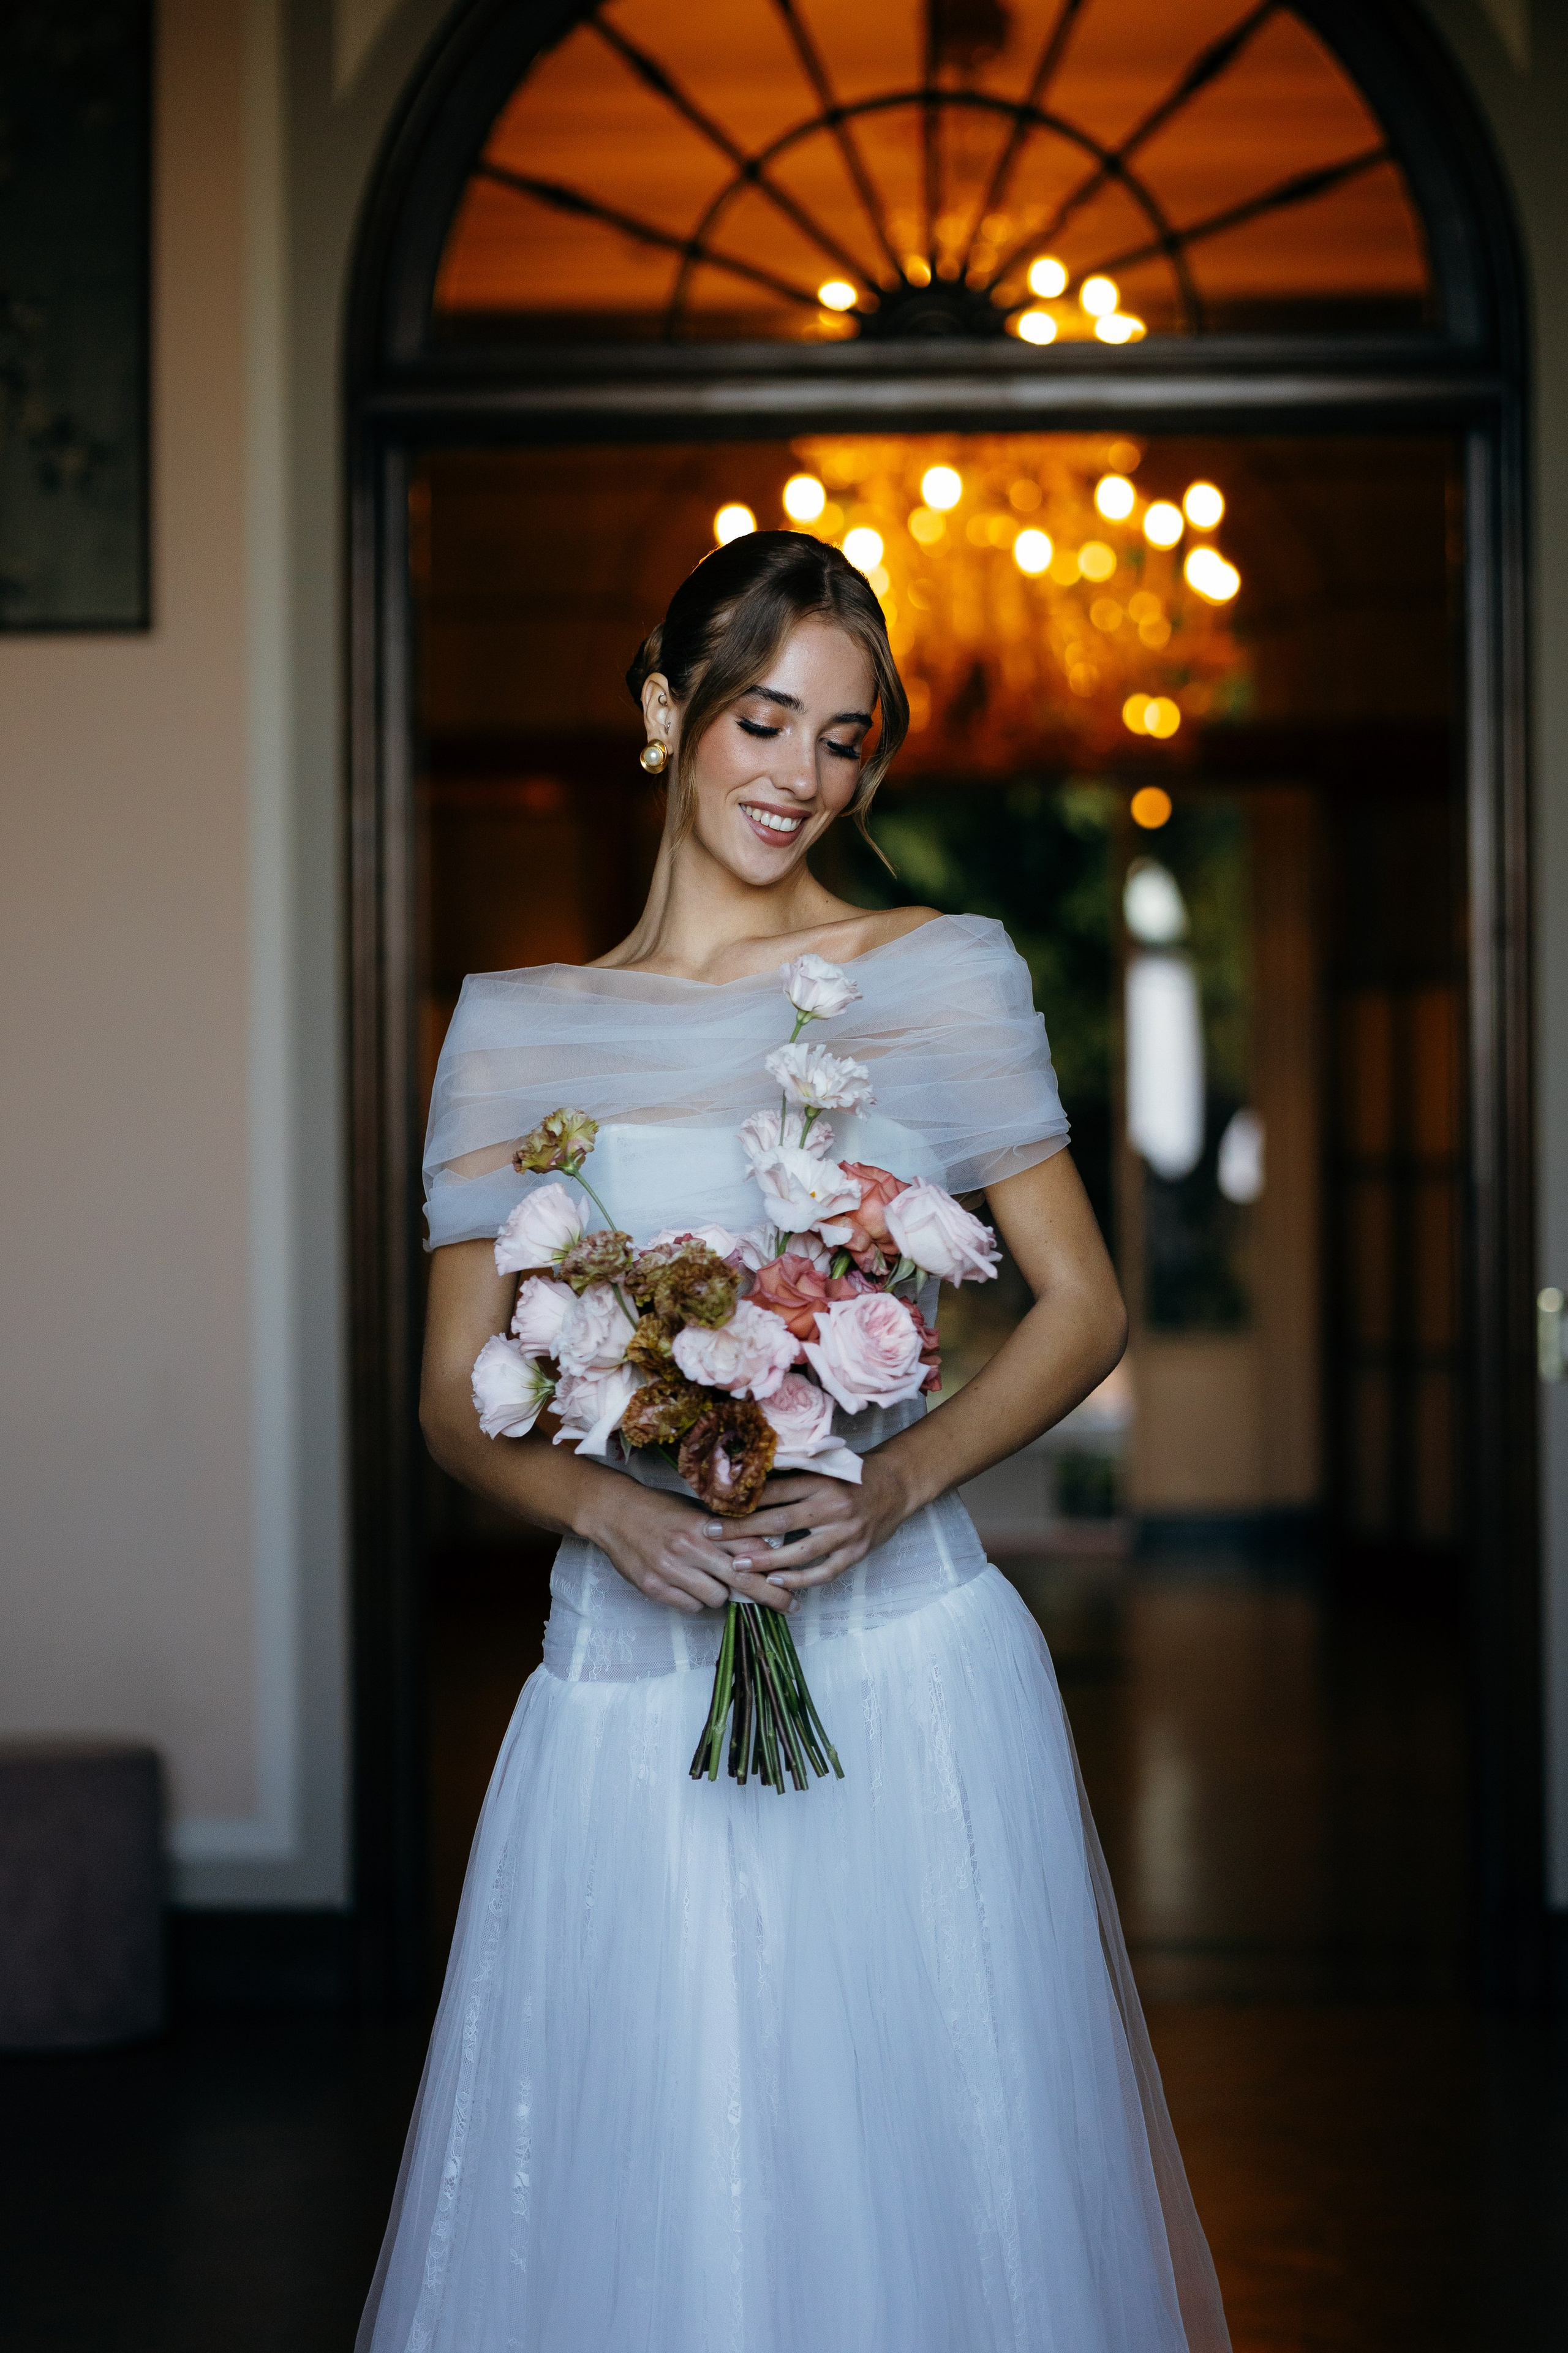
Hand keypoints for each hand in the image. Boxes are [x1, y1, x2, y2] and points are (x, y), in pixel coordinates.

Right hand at [586, 1480, 795, 1616]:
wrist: (613, 1512)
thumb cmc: (660, 1508)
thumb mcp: (698, 1510)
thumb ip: (728, 1530)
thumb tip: (766, 1550)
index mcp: (704, 1525)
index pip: (749, 1552)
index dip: (773, 1569)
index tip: (793, 1581)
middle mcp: (688, 1548)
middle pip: (741, 1581)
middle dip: (769, 1595)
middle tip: (789, 1606)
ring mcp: (669, 1570)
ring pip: (715, 1599)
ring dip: (719, 1593)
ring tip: (709, 1578)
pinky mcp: (653, 1587)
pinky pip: (690, 1606)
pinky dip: (694, 1599)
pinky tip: (687, 1582)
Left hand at [707, 1452, 912, 1593]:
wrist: (898, 1483)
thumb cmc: (854, 1474)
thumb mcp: (824, 1467)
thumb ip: (793, 1475)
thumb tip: (749, 1479)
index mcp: (820, 1480)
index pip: (774, 1491)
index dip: (743, 1501)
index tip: (715, 1506)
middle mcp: (831, 1505)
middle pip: (780, 1520)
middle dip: (742, 1530)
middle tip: (712, 1536)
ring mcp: (845, 1532)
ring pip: (799, 1552)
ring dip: (765, 1560)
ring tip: (737, 1565)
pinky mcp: (856, 1552)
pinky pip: (824, 1571)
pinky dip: (799, 1580)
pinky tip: (775, 1583)